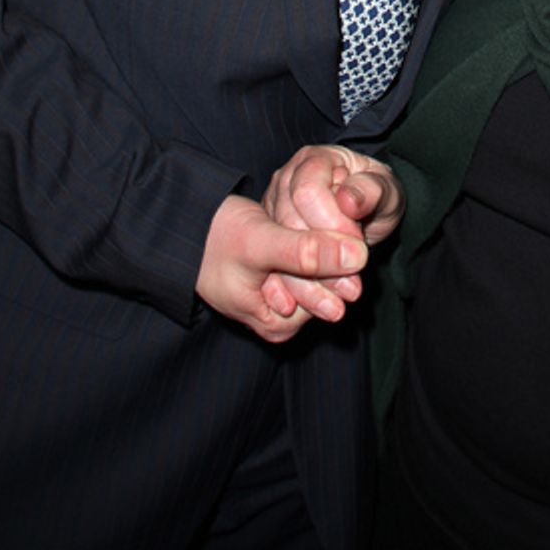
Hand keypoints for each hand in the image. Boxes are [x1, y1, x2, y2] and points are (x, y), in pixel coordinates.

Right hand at [196, 193, 369, 343]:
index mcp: (278, 322)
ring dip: (330, 251)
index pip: (326, 295)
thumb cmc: (216, 238)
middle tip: (361, 236)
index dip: (345, 267)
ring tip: (344, 230)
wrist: (185, 229)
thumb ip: (306, 252)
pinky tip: (321, 227)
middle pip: (323, 285)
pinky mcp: (278, 277)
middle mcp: (281, 318)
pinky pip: (305, 262)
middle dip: (341, 262)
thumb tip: (358, 257)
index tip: (364, 241)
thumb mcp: (261, 244)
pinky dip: (313, 245)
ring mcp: (281, 297)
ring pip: (316, 271)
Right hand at [261, 144, 404, 318]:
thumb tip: (348, 201)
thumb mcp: (386, 190)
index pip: (308, 193)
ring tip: (338, 306)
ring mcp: (272, 211)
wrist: (367, 212)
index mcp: (312, 160)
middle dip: (321, 262)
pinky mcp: (271, 240)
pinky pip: (273, 271)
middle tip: (352, 288)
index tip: (359, 249)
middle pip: (287, 225)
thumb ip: (371, 191)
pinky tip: (315, 307)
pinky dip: (295, 294)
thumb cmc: (378, 196)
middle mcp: (285, 182)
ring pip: (277, 252)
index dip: (332, 225)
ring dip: (308, 286)